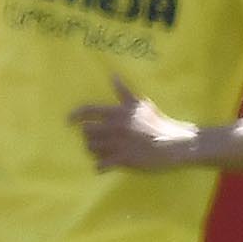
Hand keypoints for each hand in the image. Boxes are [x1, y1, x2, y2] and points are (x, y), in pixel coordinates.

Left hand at [68, 75, 199, 172]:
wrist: (174, 142)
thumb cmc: (158, 122)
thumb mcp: (141, 104)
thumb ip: (123, 91)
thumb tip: (112, 75)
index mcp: (117, 113)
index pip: (88, 111)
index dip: (74, 115)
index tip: (68, 121)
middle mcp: (114, 127)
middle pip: (87, 132)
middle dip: (90, 136)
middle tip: (96, 139)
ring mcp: (117, 144)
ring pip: (92, 148)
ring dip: (94, 150)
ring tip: (101, 151)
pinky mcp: (123, 159)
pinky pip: (101, 164)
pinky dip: (100, 166)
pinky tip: (103, 166)